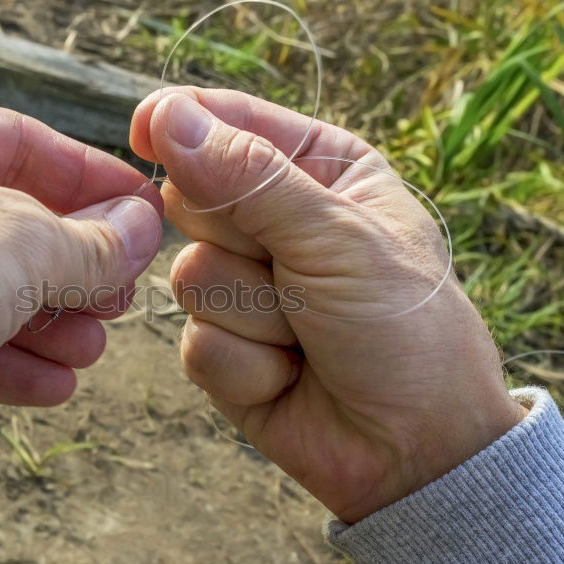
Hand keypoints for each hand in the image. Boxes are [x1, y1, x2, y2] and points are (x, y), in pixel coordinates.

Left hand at [0, 83, 162, 466]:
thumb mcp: (18, 242)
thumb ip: (89, 240)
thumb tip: (140, 232)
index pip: (8, 139)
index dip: (86, 179)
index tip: (139, 210)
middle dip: (65, 267)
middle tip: (120, 291)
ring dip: (38, 322)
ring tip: (92, 347)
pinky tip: (53, 385)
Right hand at [131, 88, 523, 521]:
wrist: (415, 448)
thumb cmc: (403, 327)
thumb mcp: (336, 237)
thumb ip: (247, 178)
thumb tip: (165, 115)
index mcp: (317, 169)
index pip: (228, 124)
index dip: (186, 124)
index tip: (148, 127)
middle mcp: (275, 222)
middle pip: (189, 198)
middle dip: (238, 241)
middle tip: (295, 271)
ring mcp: (243, 287)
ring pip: (186, 275)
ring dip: (253, 314)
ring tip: (308, 334)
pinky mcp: (222, 347)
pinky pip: (193, 341)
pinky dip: (247, 365)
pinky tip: (290, 376)